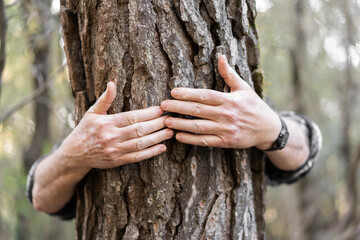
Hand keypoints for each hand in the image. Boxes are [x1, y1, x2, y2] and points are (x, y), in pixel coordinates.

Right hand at [59, 82, 172, 170]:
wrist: (74, 154)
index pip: (132, 117)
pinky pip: (137, 157)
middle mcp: (111, 137)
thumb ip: (105, 99)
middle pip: (139, 130)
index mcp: (106, 123)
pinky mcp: (117, 161)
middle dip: (157, 124)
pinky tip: (162, 147)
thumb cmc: (85, 130)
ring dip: (157, 138)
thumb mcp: (92, 112)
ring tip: (170, 132)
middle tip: (170, 119)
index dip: (148, 113)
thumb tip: (112, 83)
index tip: (161, 109)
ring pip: (140, 144)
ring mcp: (114, 151)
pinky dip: (151, 153)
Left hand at [160, 55, 280, 149]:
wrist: (268, 129)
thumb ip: (229, 74)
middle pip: (198, 110)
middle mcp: (227, 114)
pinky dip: (191, 139)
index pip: (205, 95)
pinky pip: (206, 141)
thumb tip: (220, 55)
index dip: (188, 94)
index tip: (173, 92)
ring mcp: (226, 129)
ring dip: (181, 124)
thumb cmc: (254, 106)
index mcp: (230, 100)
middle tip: (163, 106)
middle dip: (179, 108)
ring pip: (199, 127)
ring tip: (166, 121)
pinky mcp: (226, 142)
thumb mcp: (244, 88)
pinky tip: (178, 137)